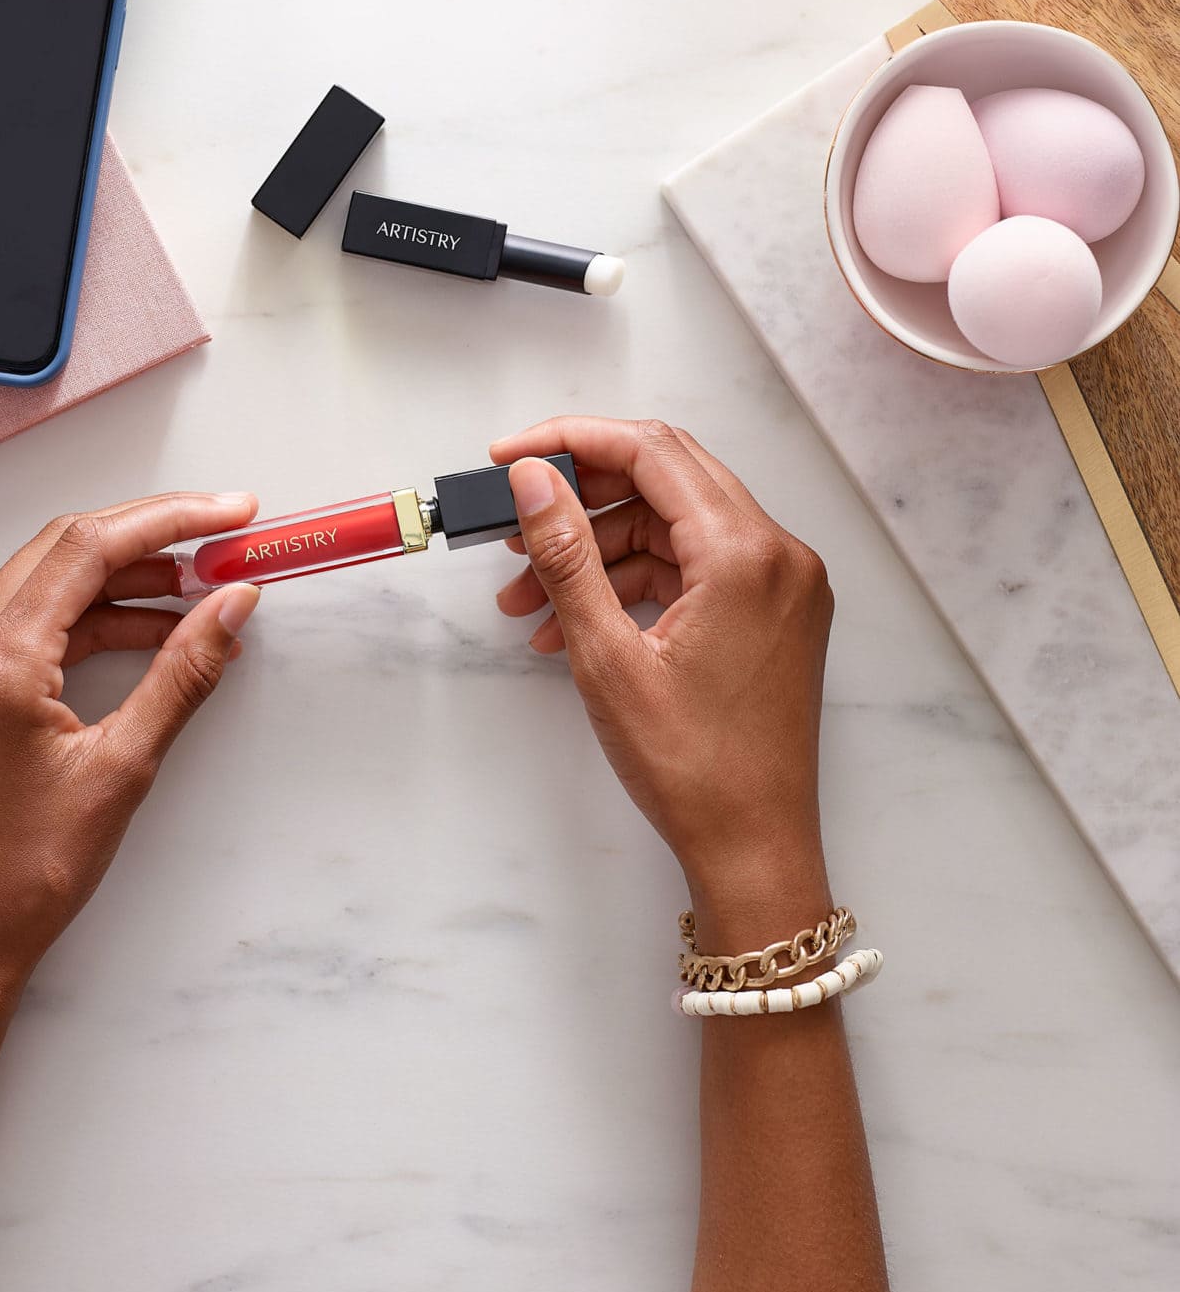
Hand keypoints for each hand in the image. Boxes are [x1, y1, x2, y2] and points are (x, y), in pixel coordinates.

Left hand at [0, 493, 260, 1000]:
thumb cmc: (29, 871)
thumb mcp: (124, 768)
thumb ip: (182, 672)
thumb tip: (233, 603)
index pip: (87, 549)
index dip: (169, 520)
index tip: (231, 512)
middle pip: (65, 548)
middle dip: (153, 536)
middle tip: (226, 534)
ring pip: (49, 579)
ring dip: (127, 578)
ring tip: (203, 590)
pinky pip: (33, 619)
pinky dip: (95, 616)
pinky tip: (154, 630)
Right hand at [491, 419, 833, 936]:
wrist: (754, 851)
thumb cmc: (692, 769)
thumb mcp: (607, 657)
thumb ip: (567, 555)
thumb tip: (534, 480)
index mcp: (746, 554)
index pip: (653, 451)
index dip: (572, 441)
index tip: (510, 455)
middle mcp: (778, 554)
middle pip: (666, 478)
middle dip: (581, 495)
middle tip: (514, 516)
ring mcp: (782, 585)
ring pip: (674, 527)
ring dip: (598, 549)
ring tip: (526, 597)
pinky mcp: (773, 614)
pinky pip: (694, 568)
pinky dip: (632, 583)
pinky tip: (572, 622)